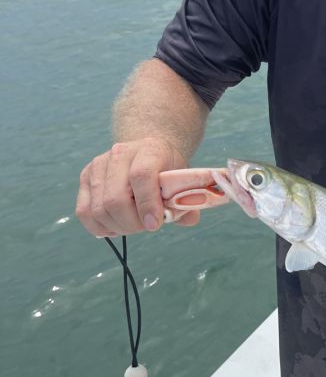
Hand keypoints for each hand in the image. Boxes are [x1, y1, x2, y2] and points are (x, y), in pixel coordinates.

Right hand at [76, 137, 192, 237]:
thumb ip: (187, 201)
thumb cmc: (166, 170)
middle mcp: (120, 153)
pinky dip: (100, 227)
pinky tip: (116, 227)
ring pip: (99, 209)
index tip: (155, 225)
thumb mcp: (181, 179)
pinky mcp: (86, 177)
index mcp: (150, 149)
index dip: (147, 204)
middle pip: (116, 198)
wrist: (146, 152)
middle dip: (132, 223)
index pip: (142, 176)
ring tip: (134, 225)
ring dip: (118, 227)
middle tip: (146, 227)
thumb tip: (189, 220)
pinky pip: (84, 212)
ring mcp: (99, 164)